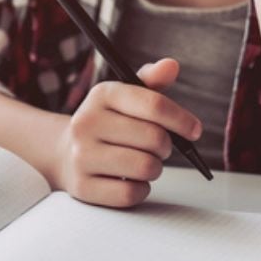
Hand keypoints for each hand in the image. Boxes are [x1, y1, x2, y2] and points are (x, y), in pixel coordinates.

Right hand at [51, 59, 202, 207]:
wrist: (65, 153)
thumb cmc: (108, 124)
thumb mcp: (126, 97)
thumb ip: (152, 82)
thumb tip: (171, 66)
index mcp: (102, 94)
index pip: (154, 105)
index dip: (182, 119)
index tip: (194, 130)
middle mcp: (86, 122)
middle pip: (154, 138)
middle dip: (166, 146)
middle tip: (159, 147)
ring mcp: (81, 156)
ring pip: (145, 167)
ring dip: (155, 168)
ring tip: (144, 162)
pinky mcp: (82, 187)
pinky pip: (131, 194)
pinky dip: (140, 189)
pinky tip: (130, 179)